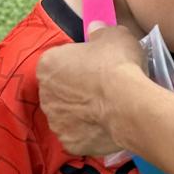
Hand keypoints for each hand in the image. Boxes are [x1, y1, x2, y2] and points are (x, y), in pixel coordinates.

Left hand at [36, 26, 145, 159]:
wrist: (128, 104)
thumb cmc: (117, 65)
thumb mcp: (113, 34)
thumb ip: (99, 31)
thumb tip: (94, 29)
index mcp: (48, 64)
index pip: (58, 60)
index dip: (78, 62)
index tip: (95, 65)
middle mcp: (45, 94)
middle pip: (59, 89)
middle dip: (75, 88)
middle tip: (101, 87)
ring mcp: (55, 121)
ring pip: (66, 114)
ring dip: (80, 111)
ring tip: (106, 107)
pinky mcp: (69, 143)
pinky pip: (78, 135)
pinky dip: (89, 132)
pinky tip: (106, 125)